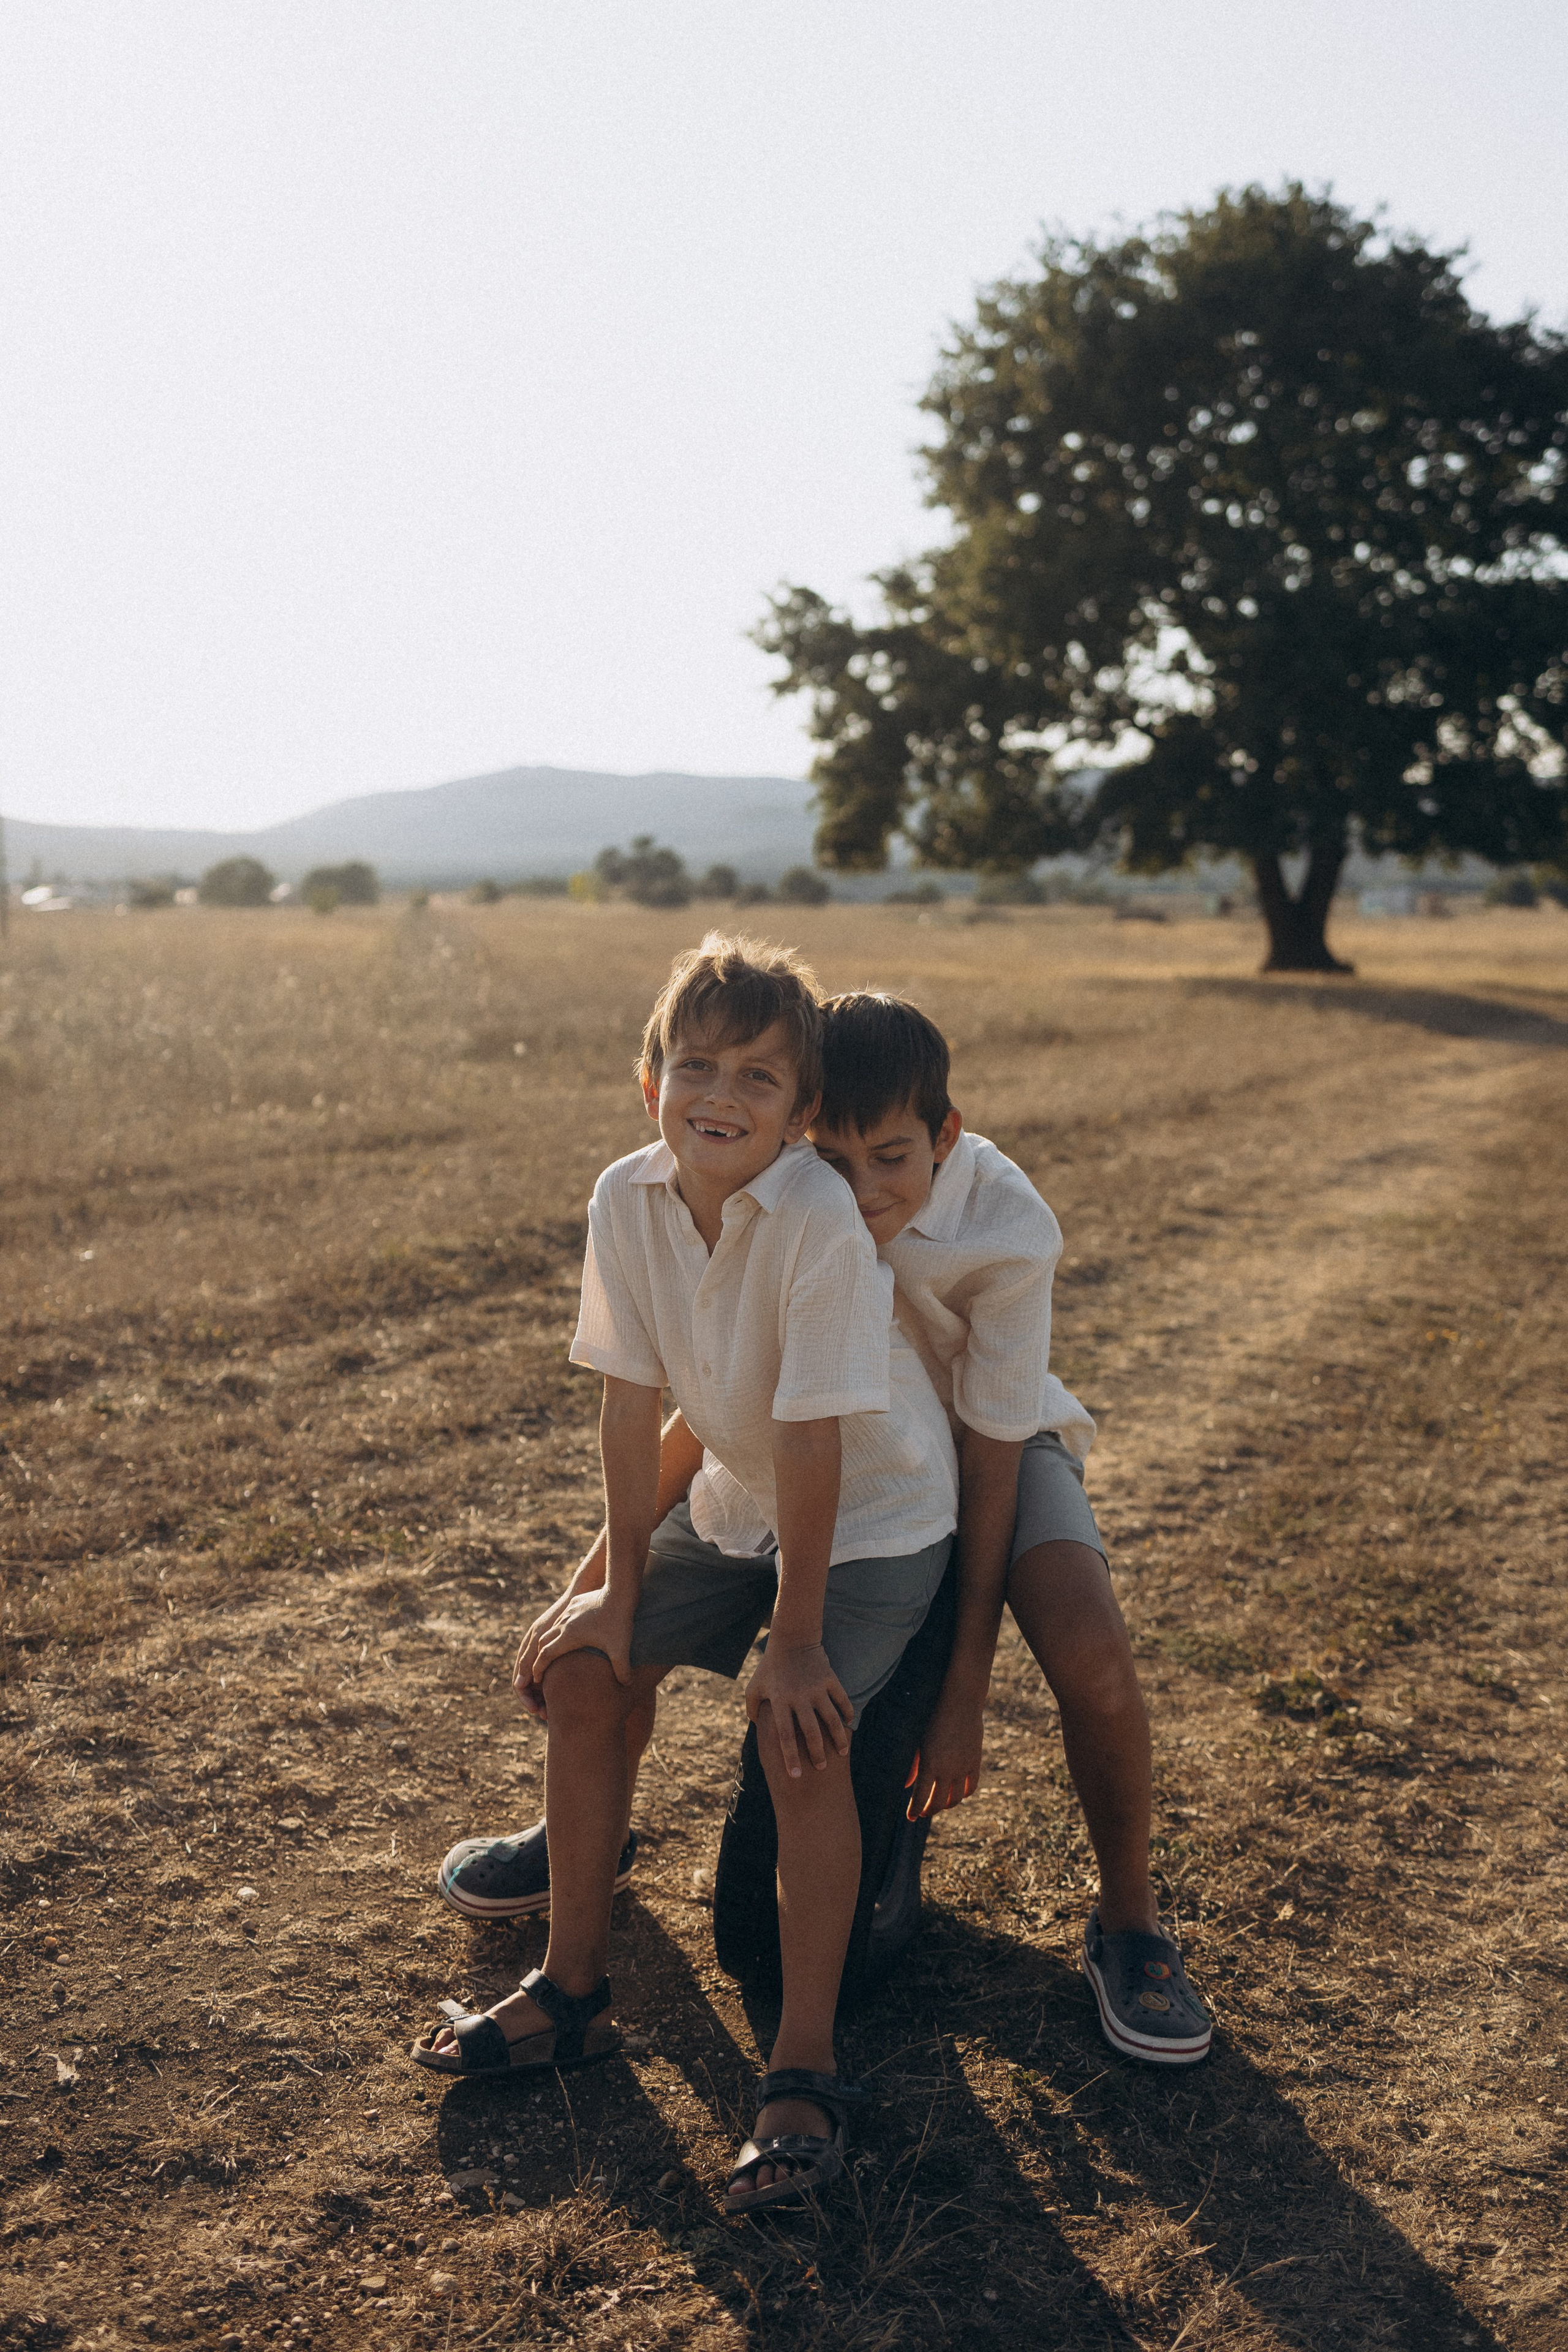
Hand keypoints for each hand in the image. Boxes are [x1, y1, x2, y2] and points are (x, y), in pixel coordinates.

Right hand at [516, 1589, 634, 1709]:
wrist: (620, 1591)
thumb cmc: (619, 1621)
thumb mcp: (621, 1649)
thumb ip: (622, 1670)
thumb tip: (627, 1686)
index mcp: (569, 1636)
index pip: (545, 1656)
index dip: (539, 1670)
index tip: (537, 1680)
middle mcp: (564, 1623)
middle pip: (543, 1643)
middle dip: (539, 1658)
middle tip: (540, 1672)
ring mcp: (569, 1612)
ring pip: (551, 1630)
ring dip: (548, 1643)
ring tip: (552, 1655)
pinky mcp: (575, 1604)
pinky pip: (561, 1619)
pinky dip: (559, 1631)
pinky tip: (567, 1636)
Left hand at [745, 1639, 851, 1778]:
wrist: (791, 1639)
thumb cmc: (770, 1666)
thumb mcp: (755, 1686)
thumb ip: (752, 1709)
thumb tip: (756, 1729)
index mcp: (779, 1701)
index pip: (785, 1735)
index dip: (790, 1757)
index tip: (795, 1775)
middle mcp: (799, 1697)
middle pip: (810, 1732)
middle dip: (817, 1753)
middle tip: (821, 1768)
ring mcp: (816, 1688)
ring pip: (831, 1719)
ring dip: (838, 1738)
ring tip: (842, 1752)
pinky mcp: (830, 1679)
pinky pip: (842, 1700)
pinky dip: (847, 1713)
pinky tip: (849, 1725)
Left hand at [905, 1692, 984, 1818]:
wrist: (961, 1702)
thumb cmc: (933, 1718)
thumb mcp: (919, 1740)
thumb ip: (913, 1766)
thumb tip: (907, 1786)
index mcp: (929, 1764)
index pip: (920, 1798)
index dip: (915, 1811)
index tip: (911, 1817)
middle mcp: (947, 1770)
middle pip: (938, 1803)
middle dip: (929, 1810)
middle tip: (923, 1812)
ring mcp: (963, 1767)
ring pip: (955, 1799)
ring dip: (946, 1805)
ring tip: (938, 1804)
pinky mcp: (975, 1762)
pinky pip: (971, 1787)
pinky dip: (963, 1794)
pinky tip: (956, 1793)